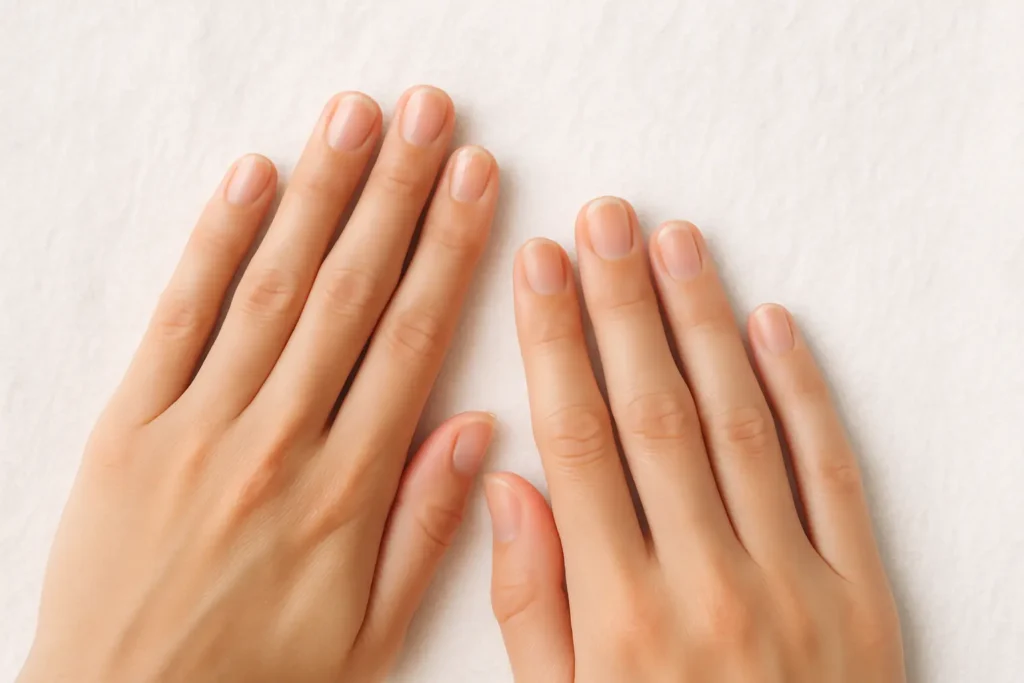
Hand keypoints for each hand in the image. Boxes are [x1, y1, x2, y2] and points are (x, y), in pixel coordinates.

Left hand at [19, 86, 498, 682]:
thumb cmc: (260, 682)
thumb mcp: (371, 636)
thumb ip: (428, 528)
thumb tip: (479, 429)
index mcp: (347, 492)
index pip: (413, 340)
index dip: (450, 251)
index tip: (477, 183)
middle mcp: (279, 443)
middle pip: (351, 292)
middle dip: (397, 193)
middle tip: (431, 117)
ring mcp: (198, 428)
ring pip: (273, 288)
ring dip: (320, 194)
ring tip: (356, 119)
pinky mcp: (129, 428)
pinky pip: (178, 318)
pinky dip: (215, 243)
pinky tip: (251, 178)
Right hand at [487, 197, 904, 680]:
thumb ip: (533, 608)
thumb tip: (510, 487)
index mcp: (622, 616)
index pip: (578, 442)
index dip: (554, 343)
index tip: (539, 268)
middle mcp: (707, 584)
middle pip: (654, 412)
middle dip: (622, 305)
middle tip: (604, 221)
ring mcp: (795, 584)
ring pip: (739, 424)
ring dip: (703, 324)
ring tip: (675, 243)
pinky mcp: (863, 595)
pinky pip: (832, 474)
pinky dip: (805, 393)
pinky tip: (774, 325)